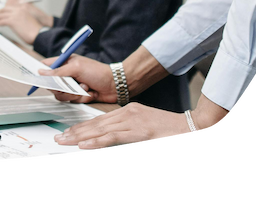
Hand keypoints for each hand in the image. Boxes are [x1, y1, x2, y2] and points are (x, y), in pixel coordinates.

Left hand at [0, 0, 51, 43]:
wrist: (40, 34)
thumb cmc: (36, 31)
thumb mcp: (28, 21)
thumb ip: (21, 20)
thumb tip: (14, 24)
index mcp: (23, 9)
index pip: (10, 7)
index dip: (3, 10)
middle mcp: (18, 10)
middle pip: (4, 9)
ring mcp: (15, 15)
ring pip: (0, 15)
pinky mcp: (12, 21)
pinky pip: (0, 21)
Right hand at [39, 54, 114, 103]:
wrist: (115, 85)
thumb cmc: (98, 72)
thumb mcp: (76, 68)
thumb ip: (58, 71)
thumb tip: (40, 72)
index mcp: (64, 63)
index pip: (46, 66)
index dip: (40, 72)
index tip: (37, 78)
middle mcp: (66, 74)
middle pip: (51, 84)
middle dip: (62, 87)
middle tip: (70, 84)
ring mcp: (71, 86)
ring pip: (61, 95)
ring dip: (73, 93)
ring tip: (85, 87)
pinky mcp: (77, 95)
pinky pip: (71, 100)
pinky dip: (81, 98)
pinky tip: (89, 92)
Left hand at [54, 103, 190, 148]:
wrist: (195, 128)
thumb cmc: (172, 131)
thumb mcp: (145, 130)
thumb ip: (127, 134)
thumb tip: (107, 144)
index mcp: (129, 111)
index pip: (100, 120)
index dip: (82, 127)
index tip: (68, 133)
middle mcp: (129, 113)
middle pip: (97, 123)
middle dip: (76, 131)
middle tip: (60, 137)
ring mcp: (135, 121)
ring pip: (101, 129)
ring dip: (81, 136)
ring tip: (66, 141)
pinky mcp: (141, 131)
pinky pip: (114, 137)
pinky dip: (98, 140)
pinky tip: (85, 144)